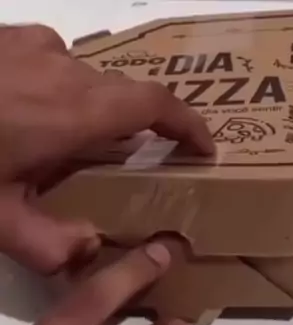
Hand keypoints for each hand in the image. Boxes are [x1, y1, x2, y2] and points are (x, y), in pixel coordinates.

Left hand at [0, 24, 213, 273]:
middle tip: (124, 164)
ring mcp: (34, 47)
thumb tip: (91, 251)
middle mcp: (65, 68)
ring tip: (69, 145)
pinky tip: (30, 111)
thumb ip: (50, 245)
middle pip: (123, 95)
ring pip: (88, 80)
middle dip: (136, 129)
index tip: (205, 147)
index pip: (156, 105)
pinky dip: (60, 88)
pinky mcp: (8, 37)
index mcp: (74, 111)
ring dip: (93, 112)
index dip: (189, 124)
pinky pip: (54, 61)